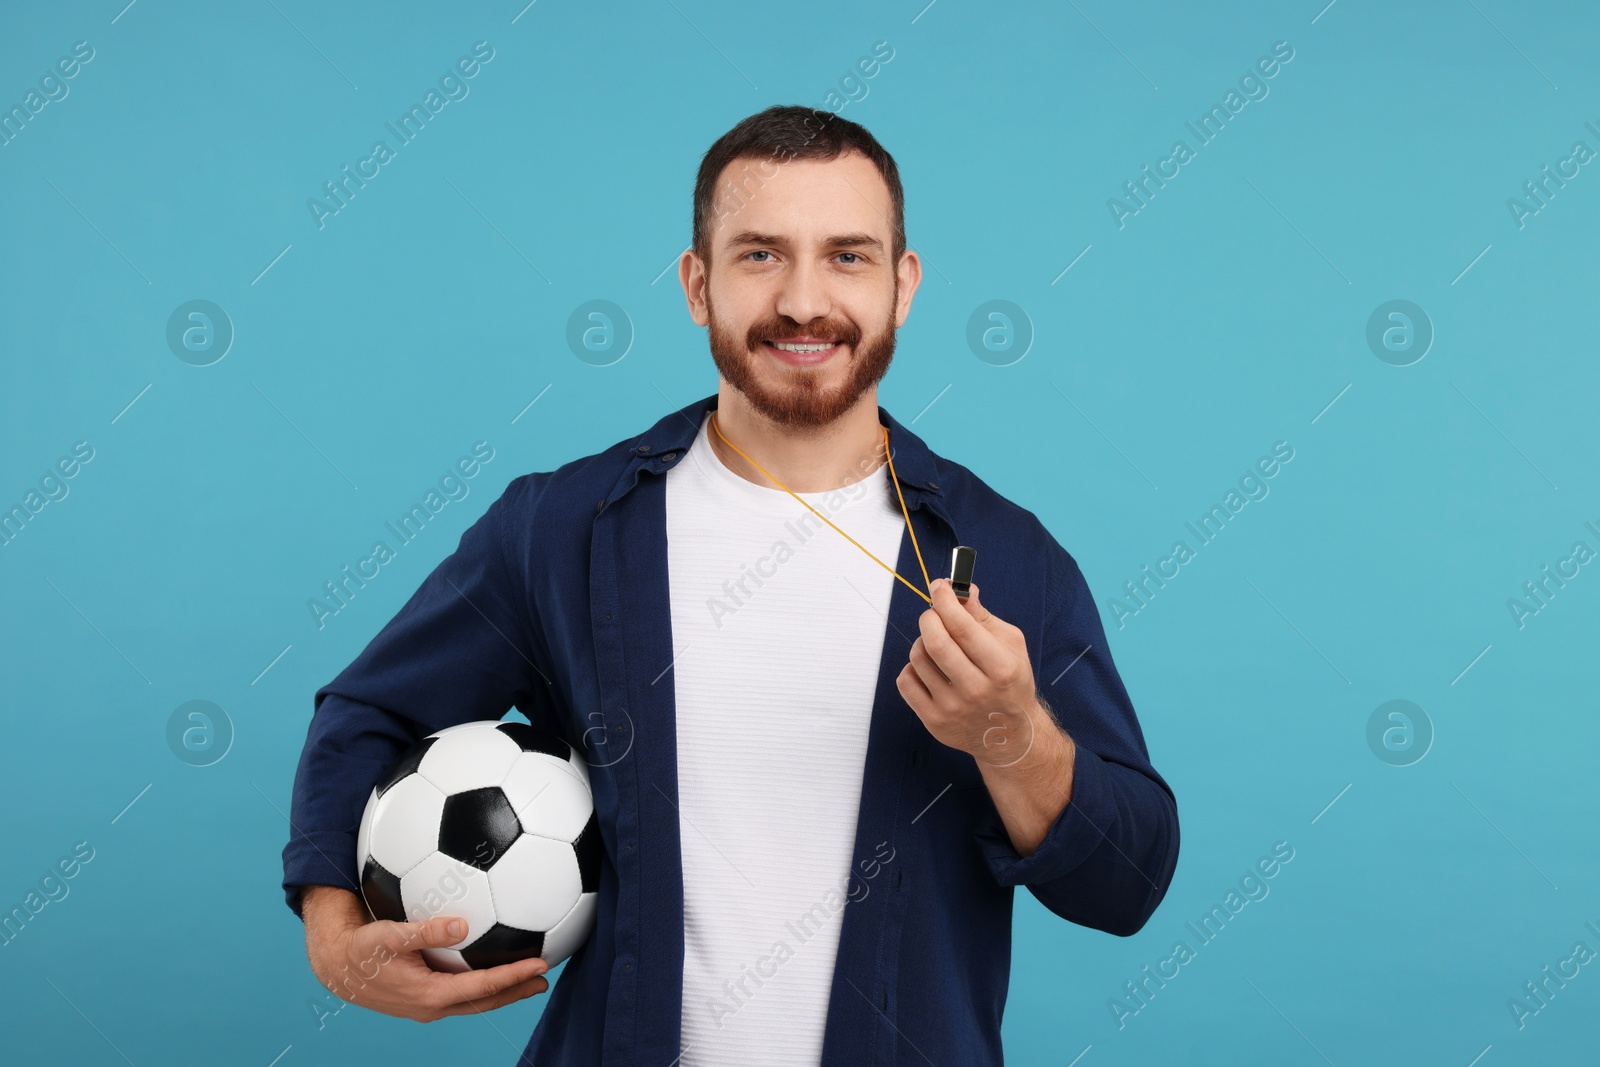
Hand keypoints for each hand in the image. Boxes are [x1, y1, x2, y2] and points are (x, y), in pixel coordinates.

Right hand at [302, 886, 549, 1022]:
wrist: (334, 967)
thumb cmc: (360, 948)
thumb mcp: (388, 935)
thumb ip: (424, 931)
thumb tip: (461, 924)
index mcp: (430, 994)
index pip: (483, 988)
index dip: (514, 977)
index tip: (541, 965)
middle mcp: (432, 1005)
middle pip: (484, 1001)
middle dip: (516, 990)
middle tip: (545, 978)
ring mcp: (427, 1004)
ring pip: (473, 1001)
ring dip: (502, 990)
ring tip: (527, 977)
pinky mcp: (422, 997)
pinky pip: (460, 993)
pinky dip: (481, 984)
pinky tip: (488, 967)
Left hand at [897, 579, 1046, 767]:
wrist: (1010, 736)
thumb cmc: (1010, 684)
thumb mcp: (1010, 646)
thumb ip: (983, 617)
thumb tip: (962, 590)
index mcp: (1001, 669)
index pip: (963, 628)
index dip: (946, 601)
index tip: (939, 586)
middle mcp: (977, 691)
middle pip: (936, 641)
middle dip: (930, 616)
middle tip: (934, 613)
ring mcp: (952, 709)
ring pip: (918, 658)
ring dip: (922, 641)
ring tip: (937, 644)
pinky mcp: (933, 721)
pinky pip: (906, 681)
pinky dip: (913, 667)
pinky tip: (930, 668)